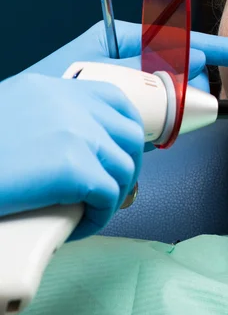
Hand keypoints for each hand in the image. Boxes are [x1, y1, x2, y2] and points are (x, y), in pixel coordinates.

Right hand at [0, 73, 144, 240]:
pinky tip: (79, 225)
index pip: (115, 99)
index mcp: (53, 88)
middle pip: (129, 134)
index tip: (123, 152)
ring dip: (112, 196)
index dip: (128, 129)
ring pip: (122, 168)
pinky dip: (100, 216)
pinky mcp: (74, 166)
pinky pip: (109, 195)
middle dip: (128, 166)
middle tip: (110, 190)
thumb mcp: (11, 116)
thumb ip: (46, 118)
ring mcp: (76, 131)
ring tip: (88, 212)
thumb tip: (78, 142)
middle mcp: (69, 103)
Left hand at [24, 20, 227, 150]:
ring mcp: (137, 86)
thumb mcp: (102, 66)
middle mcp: (135, 60)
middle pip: (189, 69)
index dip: (227, 50)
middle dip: (190, 86)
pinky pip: (164, 116)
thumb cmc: (54, 88)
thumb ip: (152, 60)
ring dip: (173, 110)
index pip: (189, 40)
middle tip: (167, 104)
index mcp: (126, 39)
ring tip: (145, 121)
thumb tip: (196, 57)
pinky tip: (145, 131)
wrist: (23, 135)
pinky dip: (162, 126)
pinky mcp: (135, 110)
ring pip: (179, 95)